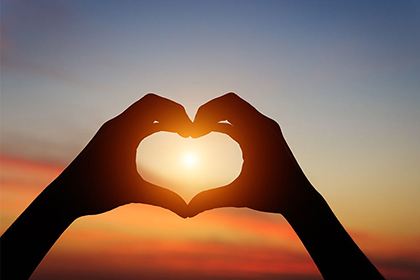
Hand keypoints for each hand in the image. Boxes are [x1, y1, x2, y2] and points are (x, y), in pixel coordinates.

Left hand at [51, 93, 190, 217]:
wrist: (65, 196)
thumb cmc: (95, 193)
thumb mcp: (133, 193)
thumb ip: (163, 199)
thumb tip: (188, 212)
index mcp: (121, 131)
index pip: (154, 106)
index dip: (178, 113)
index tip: (192, 132)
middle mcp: (117, 124)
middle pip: (151, 103)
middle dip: (174, 112)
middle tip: (189, 130)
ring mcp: (113, 128)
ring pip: (144, 110)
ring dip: (164, 116)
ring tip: (182, 133)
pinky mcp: (111, 135)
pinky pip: (137, 120)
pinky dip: (154, 123)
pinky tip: (165, 133)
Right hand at [188, 92, 314, 216]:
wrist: (300, 198)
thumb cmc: (273, 196)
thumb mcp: (239, 196)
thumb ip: (212, 199)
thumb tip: (187, 211)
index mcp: (258, 133)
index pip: (228, 105)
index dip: (205, 112)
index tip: (191, 131)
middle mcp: (264, 125)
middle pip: (230, 102)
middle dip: (208, 111)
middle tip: (192, 128)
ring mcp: (266, 127)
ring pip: (236, 109)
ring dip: (216, 115)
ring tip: (198, 131)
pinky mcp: (266, 133)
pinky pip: (242, 119)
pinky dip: (225, 122)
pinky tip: (211, 132)